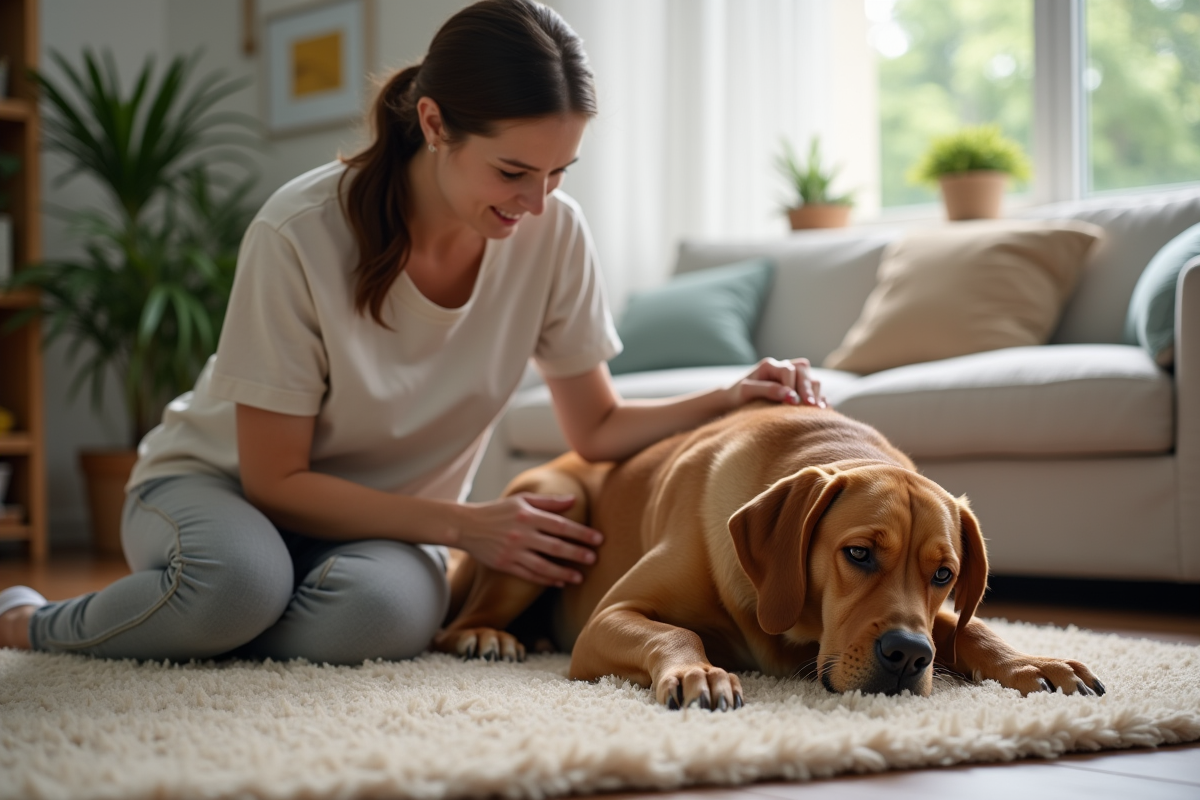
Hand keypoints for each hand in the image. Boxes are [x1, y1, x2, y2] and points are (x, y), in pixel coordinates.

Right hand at [454, 494, 603, 585]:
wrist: (466, 525)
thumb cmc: (497, 510)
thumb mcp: (521, 500)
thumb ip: (549, 501)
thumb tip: (574, 500)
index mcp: (528, 515)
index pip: (561, 525)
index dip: (581, 533)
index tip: (598, 539)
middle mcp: (522, 534)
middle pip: (555, 546)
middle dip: (577, 554)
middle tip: (594, 559)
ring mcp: (513, 551)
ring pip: (543, 565)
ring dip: (563, 573)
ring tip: (579, 578)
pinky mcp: (505, 565)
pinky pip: (529, 575)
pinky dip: (545, 580)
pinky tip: (558, 583)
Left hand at [727, 357, 827, 408]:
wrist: (735, 401)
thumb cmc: (738, 395)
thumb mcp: (747, 391)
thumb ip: (768, 390)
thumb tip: (791, 397)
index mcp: (770, 365)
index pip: (788, 370)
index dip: (792, 385)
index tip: (793, 402)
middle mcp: (783, 367)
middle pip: (803, 371)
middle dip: (808, 389)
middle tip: (812, 406)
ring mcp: (792, 377)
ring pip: (811, 378)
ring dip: (816, 393)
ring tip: (819, 410)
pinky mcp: (797, 388)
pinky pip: (813, 389)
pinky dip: (820, 398)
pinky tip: (823, 409)